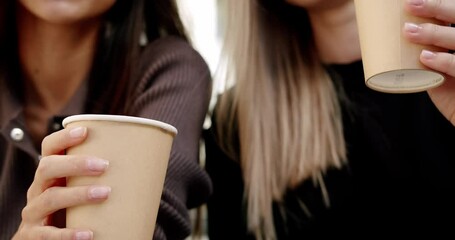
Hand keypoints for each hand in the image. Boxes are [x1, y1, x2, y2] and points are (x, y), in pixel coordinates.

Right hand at [13, 127, 109, 239]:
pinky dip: (68, 235)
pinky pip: (48, 235)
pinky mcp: (35, 236)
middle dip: (75, 163)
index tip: (85, 131)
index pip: (49, 148)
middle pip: (47, 167)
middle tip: (104, 165)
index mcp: (51, 173)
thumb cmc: (76, 210)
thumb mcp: (82, 190)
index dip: (63, 137)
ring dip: (78, 194)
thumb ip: (104, 178)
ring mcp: (34, 213)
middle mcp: (38, 189)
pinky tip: (88, 234)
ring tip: (105, 193)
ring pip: (50, 198)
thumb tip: (154, 162)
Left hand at [403, 0, 454, 125]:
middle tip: (410, 4)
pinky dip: (444, 62)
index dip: (439, 2)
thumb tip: (387, 32)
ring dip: (433, 33)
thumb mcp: (435, 62)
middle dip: (436, 7)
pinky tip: (424, 57)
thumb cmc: (447, 84)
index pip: (454, 10)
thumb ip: (421, 47)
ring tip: (409, 31)